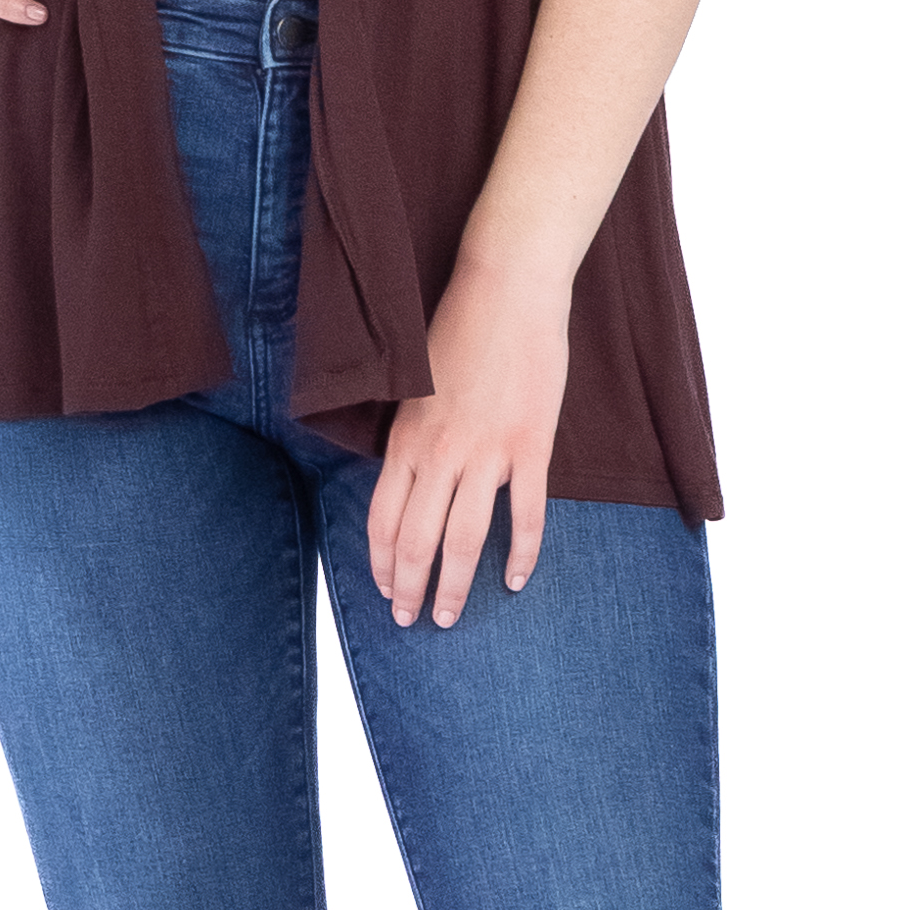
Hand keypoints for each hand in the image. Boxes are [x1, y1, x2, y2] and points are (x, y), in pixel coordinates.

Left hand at [366, 250, 570, 629]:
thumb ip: (412, 437)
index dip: (380, 564)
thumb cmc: (460, 330)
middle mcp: (438, 453)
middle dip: (410, 588)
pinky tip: (514, 581)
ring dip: (455, 586)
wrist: (506, 288)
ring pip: (463, 539)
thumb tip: (410, 482)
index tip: (385, 590)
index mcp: (404, 440)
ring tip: (450, 616)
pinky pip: (524, 514)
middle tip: (411, 621)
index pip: (381, 519)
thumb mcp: (416, 388)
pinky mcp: (529, 445)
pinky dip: (521, 553)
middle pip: (416, 540)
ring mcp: (485, 452)